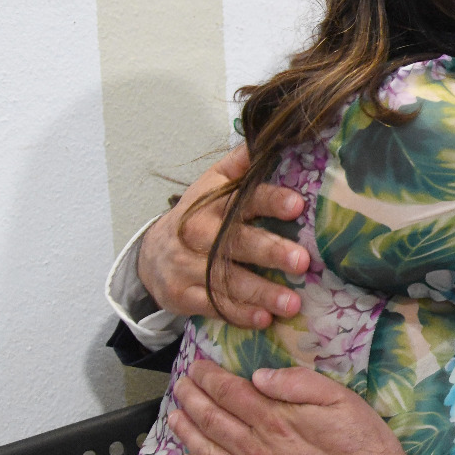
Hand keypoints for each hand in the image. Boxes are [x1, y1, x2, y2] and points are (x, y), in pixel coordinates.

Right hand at [138, 145, 309, 328]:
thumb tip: (273, 134)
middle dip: (269, 251)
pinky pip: (211, 305)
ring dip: (261, 292)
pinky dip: (238, 314)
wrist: (152, 253)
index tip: (298, 204)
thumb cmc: (200, 216)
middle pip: (234, 242)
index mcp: (211, 200)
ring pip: (225, 279)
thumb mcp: (214, 184)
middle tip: (302, 261)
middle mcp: (197, 231)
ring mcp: (185, 265)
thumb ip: (241, 164)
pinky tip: (263, 319)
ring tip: (293, 303)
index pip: (242, 197)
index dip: (269, 200)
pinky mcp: (180, 294)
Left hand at [169, 359, 453, 454]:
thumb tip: (260, 375)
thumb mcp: (343, 400)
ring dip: (186, 432)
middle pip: (211, 421)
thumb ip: (299, 383)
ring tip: (174, 417)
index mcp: (275, 420)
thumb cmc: (366, 448)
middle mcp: (255, 451)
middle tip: (180, 386)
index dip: (209, 378)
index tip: (197, 367)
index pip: (229, 393)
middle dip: (192, 399)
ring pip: (206, 453)